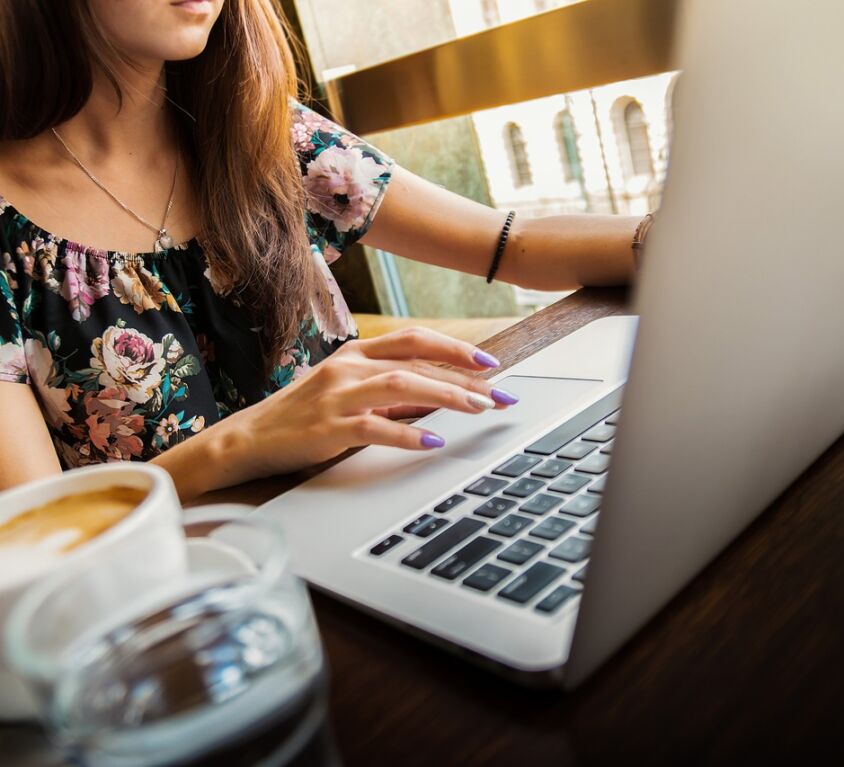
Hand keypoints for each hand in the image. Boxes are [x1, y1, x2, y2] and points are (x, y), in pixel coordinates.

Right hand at [221, 327, 519, 480]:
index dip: (455, 348)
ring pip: (401, 385)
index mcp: (355, 354)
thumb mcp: (346, 392)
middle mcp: (348, 367)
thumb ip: (388, 390)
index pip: (414, 340)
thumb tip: (438, 396)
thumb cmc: (303, 415)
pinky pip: (375, 427)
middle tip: (500, 395)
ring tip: (479, 409)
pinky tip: (433, 441)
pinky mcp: (327, 428)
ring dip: (446, 396)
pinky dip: (408, 433)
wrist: (249, 438)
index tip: (489, 363)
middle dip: (465, 377)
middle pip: (416, 362)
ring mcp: (337, 396)